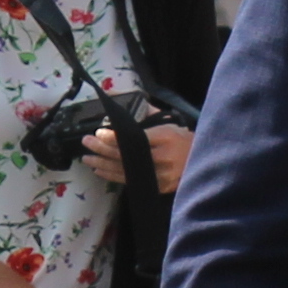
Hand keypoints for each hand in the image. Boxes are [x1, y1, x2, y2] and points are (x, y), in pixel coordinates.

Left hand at [77, 122, 195, 192]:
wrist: (201, 162)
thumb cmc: (181, 139)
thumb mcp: (167, 121)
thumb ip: (146, 112)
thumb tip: (120, 100)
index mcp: (165, 136)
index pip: (134, 138)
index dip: (114, 137)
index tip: (99, 133)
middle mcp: (162, 157)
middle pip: (125, 154)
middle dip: (102, 149)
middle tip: (86, 142)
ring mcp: (160, 174)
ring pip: (124, 170)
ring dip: (102, 164)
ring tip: (87, 158)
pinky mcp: (158, 186)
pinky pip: (130, 181)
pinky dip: (112, 175)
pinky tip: (100, 170)